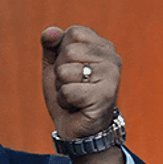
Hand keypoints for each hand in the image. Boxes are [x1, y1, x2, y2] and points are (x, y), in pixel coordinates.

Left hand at [41, 25, 124, 163]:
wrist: (79, 131)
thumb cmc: (69, 96)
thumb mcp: (55, 67)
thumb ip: (51, 45)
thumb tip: (50, 32)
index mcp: (103, 46)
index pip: (72, 33)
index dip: (62, 54)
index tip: (72, 71)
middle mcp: (112, 58)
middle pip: (68, 51)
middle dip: (61, 73)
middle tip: (73, 87)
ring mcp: (111, 77)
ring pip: (65, 71)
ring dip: (62, 88)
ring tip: (75, 97)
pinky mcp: (104, 97)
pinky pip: (67, 91)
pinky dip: (65, 102)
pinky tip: (77, 107)